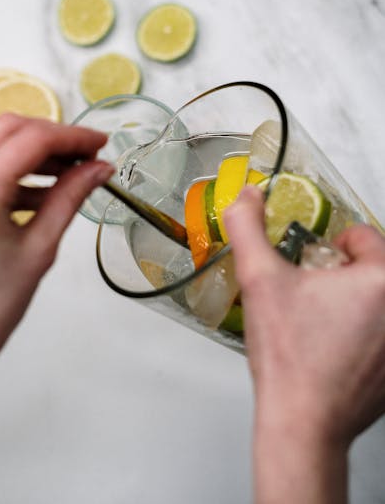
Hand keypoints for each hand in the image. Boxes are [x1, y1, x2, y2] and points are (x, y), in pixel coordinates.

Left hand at [0, 114, 113, 452]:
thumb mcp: (38, 252)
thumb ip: (69, 200)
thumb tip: (96, 171)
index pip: (33, 139)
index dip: (74, 137)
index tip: (100, 145)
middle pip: (11, 128)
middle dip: (54, 135)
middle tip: (88, 154)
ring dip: (34, 149)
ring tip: (71, 173)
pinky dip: (14, 168)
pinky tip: (43, 192)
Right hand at [224, 185, 384, 503]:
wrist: (303, 423)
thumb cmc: (289, 356)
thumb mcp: (258, 279)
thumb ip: (248, 227)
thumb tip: (247, 195)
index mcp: (380, 279)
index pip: (363, 236)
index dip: (329, 246)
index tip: (310, 266)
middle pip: (373, 268)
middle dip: (343, 275)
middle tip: (311, 296)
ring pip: (377, 301)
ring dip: (354, 303)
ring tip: (320, 325)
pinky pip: (381, 333)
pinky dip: (364, 334)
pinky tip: (333, 351)